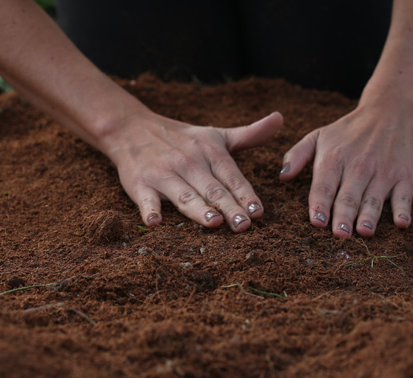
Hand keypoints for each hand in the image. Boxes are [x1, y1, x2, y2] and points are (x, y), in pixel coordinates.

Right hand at [107, 111, 282, 231]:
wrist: (132, 127)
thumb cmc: (181, 137)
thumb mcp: (216, 135)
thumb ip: (250, 134)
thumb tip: (281, 119)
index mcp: (210, 152)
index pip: (231, 176)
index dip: (245, 193)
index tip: (257, 211)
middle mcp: (189, 162)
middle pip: (212, 189)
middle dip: (228, 207)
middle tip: (243, 225)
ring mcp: (163, 174)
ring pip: (184, 195)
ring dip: (197, 209)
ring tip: (212, 222)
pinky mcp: (140, 184)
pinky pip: (145, 199)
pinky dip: (149, 210)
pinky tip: (155, 223)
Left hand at [279, 100, 412, 237]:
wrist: (390, 112)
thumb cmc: (348, 132)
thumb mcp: (318, 136)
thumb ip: (297, 155)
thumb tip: (282, 177)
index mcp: (334, 159)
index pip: (324, 186)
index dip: (320, 204)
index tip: (317, 222)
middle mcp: (358, 166)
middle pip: (349, 196)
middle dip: (344, 216)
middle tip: (340, 234)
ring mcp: (383, 172)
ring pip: (374, 199)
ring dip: (370, 216)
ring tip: (364, 232)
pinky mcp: (405, 176)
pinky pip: (404, 196)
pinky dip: (403, 210)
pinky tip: (402, 224)